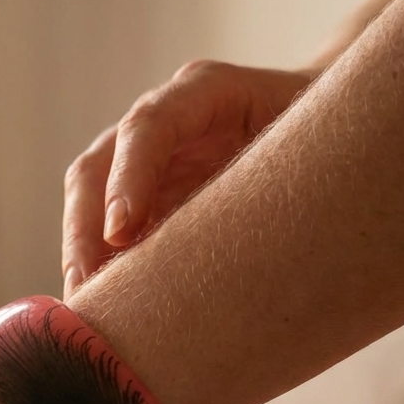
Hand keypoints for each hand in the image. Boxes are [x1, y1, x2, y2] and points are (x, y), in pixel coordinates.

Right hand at [62, 61, 315, 295]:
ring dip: (81, 255)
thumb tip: (257, 247)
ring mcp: (144, 158)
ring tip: (89, 311)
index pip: (149, 125)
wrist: (321, 130)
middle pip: (97, 166)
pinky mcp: (142, 196)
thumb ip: (281, 176)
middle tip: (89, 290)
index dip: (129, 178)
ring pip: (88, 200)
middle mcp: (162, 121)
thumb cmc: (322, 137)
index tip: (122, 233)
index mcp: (207, 93)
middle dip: (85, 229)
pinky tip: (104, 307)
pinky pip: (103, 230)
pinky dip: (98, 266)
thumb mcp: (311, 147)